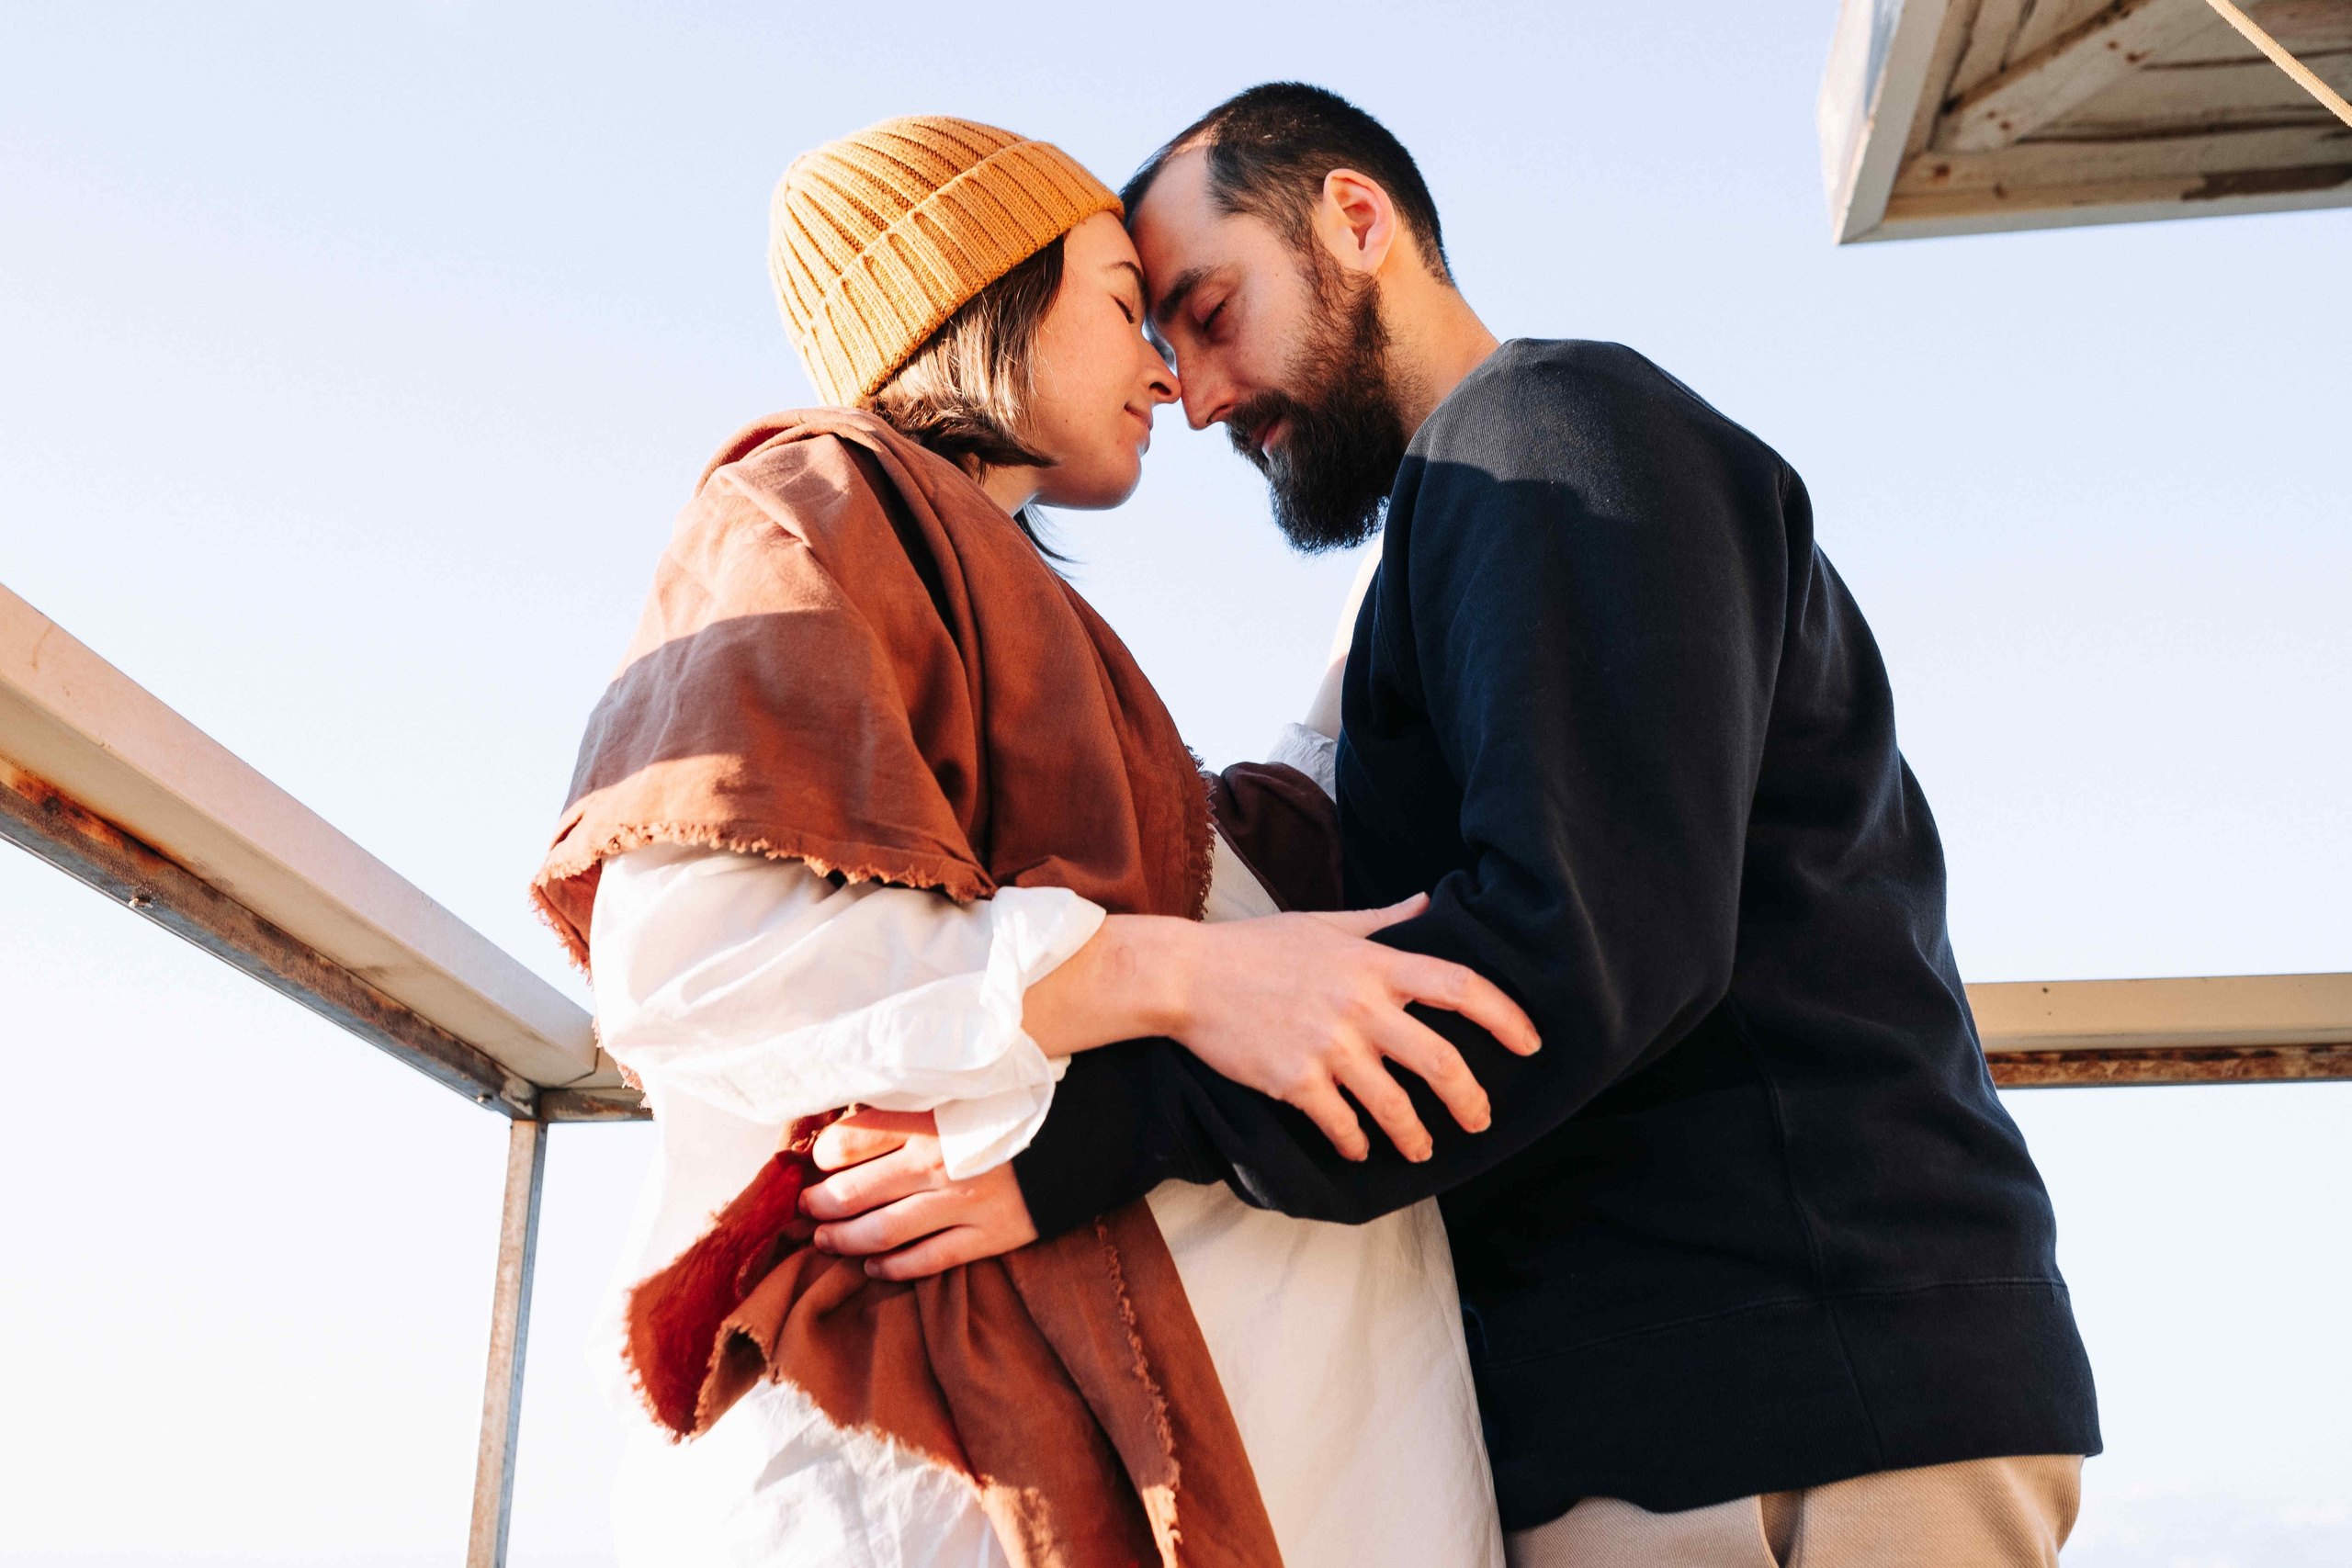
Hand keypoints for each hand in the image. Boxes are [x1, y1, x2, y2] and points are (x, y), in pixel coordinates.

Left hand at [798, 1109, 1037, 1279]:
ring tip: (825, 1239)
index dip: (823, 1155)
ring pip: (880, 1233)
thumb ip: (917, 1105)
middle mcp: (938, 1164)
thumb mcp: (967, 1090)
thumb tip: (861, 1119)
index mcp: (929, 1120)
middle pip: (853, 1192)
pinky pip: (926, 1261)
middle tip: (806, 1208)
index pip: (850, 1141)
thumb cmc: (1024, 1105)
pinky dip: (892, 1267)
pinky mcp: (989, 1237)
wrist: (1094, 1136)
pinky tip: (873, 1266)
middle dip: (819, 1203)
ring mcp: (963, 1205)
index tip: (818, 1161)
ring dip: (842, 1240)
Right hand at [1173, 893, 1540, 1163]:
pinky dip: (1355, 1142)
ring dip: (1416, 1136)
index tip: (1530, 1042)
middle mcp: (1359, 1007)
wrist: (1188, 976)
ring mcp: (1327, 1047)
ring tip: (1421, 1151)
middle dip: (1470, 1100)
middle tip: (1481, 1120)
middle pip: (1439, 1062)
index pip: (1459, 987)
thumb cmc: (1256, 947)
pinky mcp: (1294, 1081)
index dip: (1505, 1016)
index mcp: (1373, 964)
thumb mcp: (1325, 923)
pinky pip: (1341, 1124)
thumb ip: (1383, 920)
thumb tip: (1428, 900)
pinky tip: (1360, 1148)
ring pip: (1394, 1106)